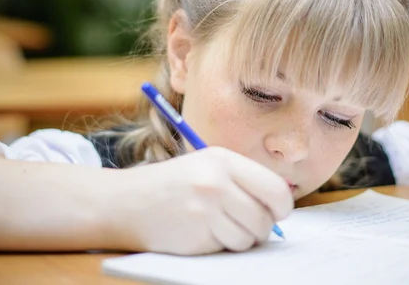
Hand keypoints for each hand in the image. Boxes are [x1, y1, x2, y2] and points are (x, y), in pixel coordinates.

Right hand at [105, 147, 292, 254]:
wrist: (127, 202)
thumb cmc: (173, 184)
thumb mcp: (207, 166)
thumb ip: (243, 180)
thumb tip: (281, 207)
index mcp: (223, 160)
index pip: (276, 189)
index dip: (282, 206)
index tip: (276, 213)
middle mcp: (216, 182)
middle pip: (265, 218)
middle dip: (261, 227)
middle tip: (245, 223)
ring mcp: (205, 210)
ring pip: (249, 238)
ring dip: (240, 238)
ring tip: (218, 225)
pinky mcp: (196, 236)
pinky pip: (227, 248)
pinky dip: (220, 245)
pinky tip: (201, 232)